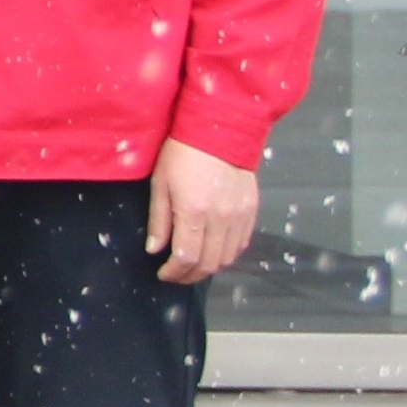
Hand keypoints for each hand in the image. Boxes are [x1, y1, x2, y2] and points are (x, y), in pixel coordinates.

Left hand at [146, 139, 258, 285]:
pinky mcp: (252, 210)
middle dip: (190, 275)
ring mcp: (240, 215)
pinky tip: (213, 251)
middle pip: (209, 263)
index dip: (174, 272)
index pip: (186, 257)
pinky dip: (227, 254)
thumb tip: (154, 250)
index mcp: (194, 212)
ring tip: (192, 265)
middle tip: (176, 275)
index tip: (163, 273)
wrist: (220, 130)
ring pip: (228, 257)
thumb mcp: (160, 184)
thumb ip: (159, 221)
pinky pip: (242, 244)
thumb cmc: (183, 154)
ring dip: (209, 268)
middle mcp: (221, 218)